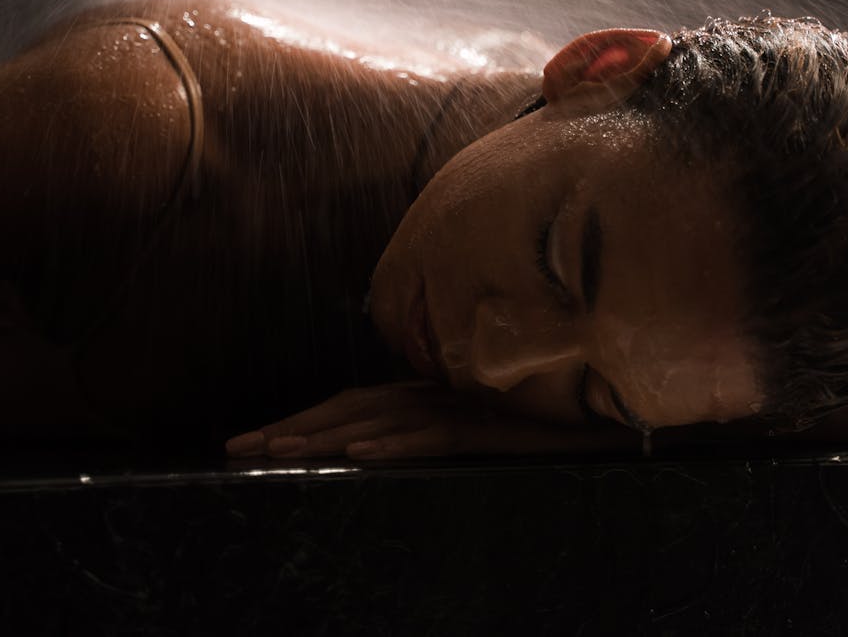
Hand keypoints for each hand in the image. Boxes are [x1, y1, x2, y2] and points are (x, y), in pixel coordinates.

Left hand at [224, 380, 637, 459]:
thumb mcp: (477, 432)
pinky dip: (395, 443)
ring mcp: (463, 405)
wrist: (610, 418)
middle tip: (238, 449)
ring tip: (278, 455)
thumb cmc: (544, 425)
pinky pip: (436, 434)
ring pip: (382, 418)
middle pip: (352, 406)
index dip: (301, 420)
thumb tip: (382, 450)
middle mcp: (436, 391)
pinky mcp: (492, 425)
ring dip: (327, 436)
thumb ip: (435, 430)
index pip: (352, 404)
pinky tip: (359, 456)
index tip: (251, 442)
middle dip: (293, 427)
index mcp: (426, 391)